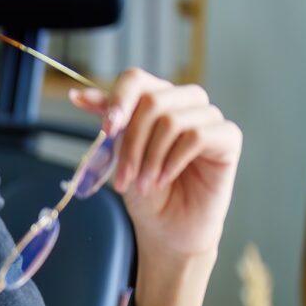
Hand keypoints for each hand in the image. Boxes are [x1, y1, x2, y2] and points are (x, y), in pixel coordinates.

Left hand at [69, 69, 241, 262]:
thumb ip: (109, 121)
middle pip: (152, 101)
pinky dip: (173, 161)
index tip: (106, 130)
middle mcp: (184, 102)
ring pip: (171, 120)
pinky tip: (165, 179)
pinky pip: (196, 136)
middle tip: (124, 177)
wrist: (167, 227)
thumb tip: (77, 94)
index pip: (136, 79)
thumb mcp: (119, 152)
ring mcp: (208, 117)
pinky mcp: (228, 137)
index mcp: (155, 98)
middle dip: (131, 143)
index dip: (118, 100)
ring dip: (150, 158)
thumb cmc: (144, 189)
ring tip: (144, 184)